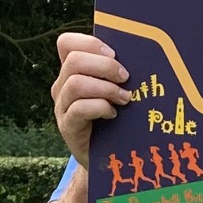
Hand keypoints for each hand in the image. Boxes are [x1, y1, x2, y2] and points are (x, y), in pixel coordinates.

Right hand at [53, 29, 135, 165]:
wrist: (106, 159)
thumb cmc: (115, 119)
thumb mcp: (114, 90)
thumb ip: (116, 72)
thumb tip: (139, 52)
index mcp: (72, 71)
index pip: (67, 43)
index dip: (90, 43)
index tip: (115, 54)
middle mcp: (62, 86)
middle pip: (74, 60)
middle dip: (105, 66)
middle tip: (125, 78)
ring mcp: (62, 107)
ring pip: (75, 83)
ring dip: (106, 88)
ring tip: (124, 98)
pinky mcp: (67, 127)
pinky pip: (79, 109)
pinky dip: (100, 107)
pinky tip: (113, 114)